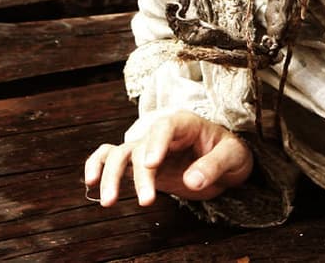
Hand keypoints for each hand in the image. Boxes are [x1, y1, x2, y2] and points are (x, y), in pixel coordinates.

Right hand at [83, 111, 253, 206]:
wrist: (225, 162)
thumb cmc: (230, 153)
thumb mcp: (233, 157)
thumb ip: (214, 166)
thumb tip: (192, 181)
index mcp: (184, 123)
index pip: (165, 127)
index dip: (156, 143)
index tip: (151, 164)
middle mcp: (160, 133)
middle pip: (140, 146)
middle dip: (138, 174)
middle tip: (145, 201)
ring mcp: (147, 147)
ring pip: (119, 154)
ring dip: (111, 175)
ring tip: (108, 202)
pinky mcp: (139, 163)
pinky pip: (111, 158)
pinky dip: (97, 165)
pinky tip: (91, 182)